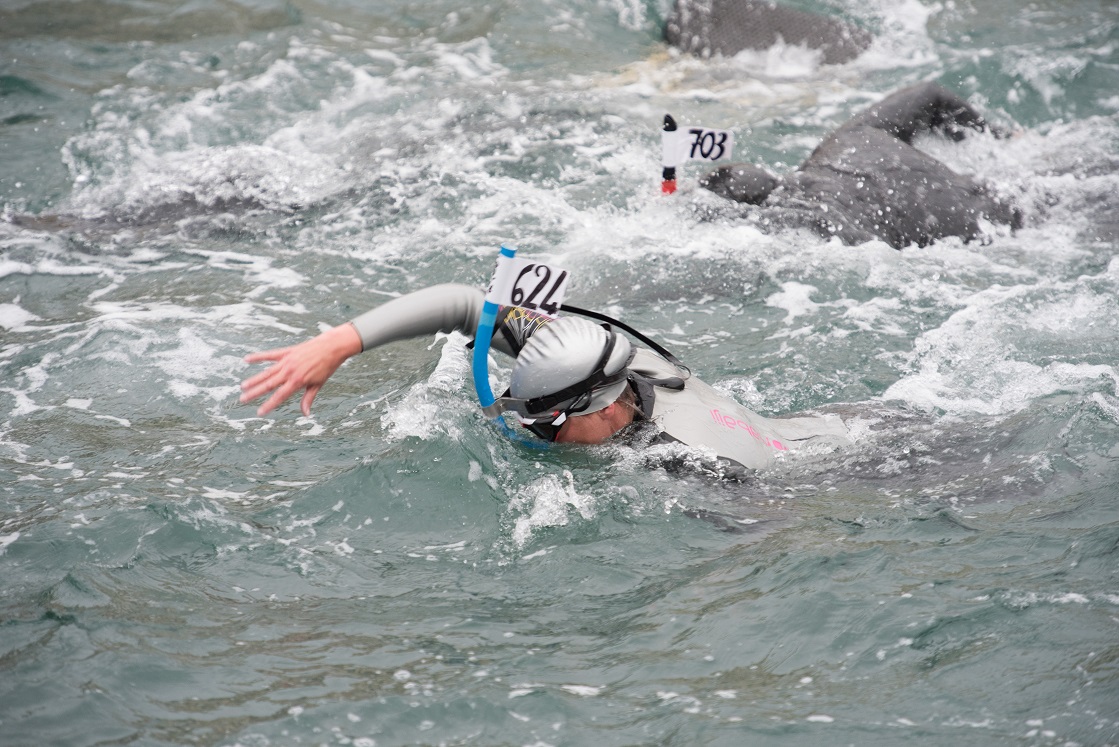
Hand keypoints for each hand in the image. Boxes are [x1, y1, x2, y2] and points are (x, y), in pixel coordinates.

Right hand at [239, 323, 362, 416]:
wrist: (332, 346)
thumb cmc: (326, 367)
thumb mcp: (318, 384)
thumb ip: (308, 398)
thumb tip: (306, 414)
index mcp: (297, 381)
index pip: (279, 396)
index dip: (268, 405)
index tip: (259, 412)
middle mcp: (289, 372)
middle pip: (268, 385)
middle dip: (255, 393)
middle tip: (242, 399)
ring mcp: (287, 361)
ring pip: (266, 372)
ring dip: (254, 379)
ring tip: (243, 386)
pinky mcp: (287, 352)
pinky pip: (269, 355)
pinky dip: (258, 357)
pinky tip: (247, 359)